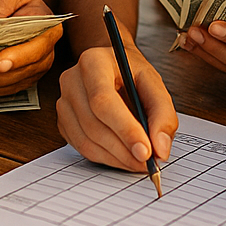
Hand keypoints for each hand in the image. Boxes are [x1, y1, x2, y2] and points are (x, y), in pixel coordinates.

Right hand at [57, 43, 177, 171]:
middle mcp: (72, 80)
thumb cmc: (132, 74)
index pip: (103, 100)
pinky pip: (81, 148)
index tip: (146, 151)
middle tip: (147, 163)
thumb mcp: (155, 84)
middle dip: (123, 149)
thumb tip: (160, 149)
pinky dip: (105, 158)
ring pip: (86, 140)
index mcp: (93, 62)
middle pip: (93, 124)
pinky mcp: (63, 121)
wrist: (113, 68)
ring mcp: (63, 102)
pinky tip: (123, 157)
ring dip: (116, 158)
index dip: (125, 129)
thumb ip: (162, 115)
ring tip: (139, 162)